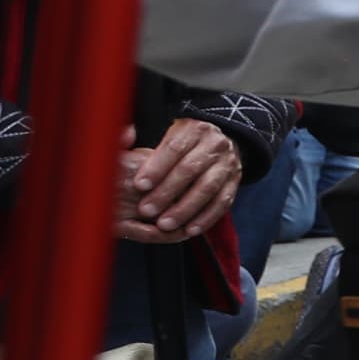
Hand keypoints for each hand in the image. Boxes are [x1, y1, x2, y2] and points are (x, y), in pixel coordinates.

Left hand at [116, 118, 235, 242]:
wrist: (221, 143)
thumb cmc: (182, 144)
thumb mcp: (166, 133)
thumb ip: (143, 140)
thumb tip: (124, 135)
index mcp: (194, 130)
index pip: (174, 148)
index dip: (156, 167)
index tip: (139, 185)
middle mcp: (214, 145)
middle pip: (190, 169)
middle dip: (166, 192)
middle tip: (146, 210)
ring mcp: (227, 164)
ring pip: (207, 188)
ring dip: (185, 209)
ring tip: (164, 225)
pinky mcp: (234, 182)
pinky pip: (223, 202)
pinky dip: (206, 218)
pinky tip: (190, 230)